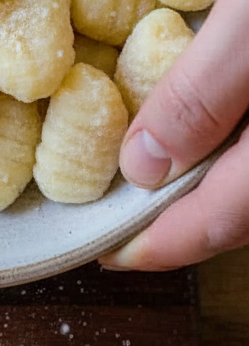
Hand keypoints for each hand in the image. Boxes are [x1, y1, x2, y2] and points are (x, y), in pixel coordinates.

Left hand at [100, 0, 248, 270]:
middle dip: (196, 220)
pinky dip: (248, 145)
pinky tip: (225, 126)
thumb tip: (142, 169)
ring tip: (169, 177)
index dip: (165, 245)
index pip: (231, 219)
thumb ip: (208, 91)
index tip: (111, 254)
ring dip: (229, 185)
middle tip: (133, 220)